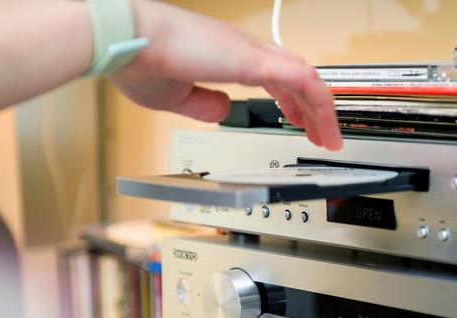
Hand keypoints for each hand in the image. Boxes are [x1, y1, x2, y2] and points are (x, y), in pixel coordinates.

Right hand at [108, 0, 342, 150]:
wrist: (126, 40)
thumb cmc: (139, 60)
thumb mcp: (176, 95)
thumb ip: (203, 104)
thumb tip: (222, 112)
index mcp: (226, 56)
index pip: (273, 75)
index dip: (290, 99)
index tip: (296, 120)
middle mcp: (243, 50)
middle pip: (295, 75)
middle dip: (312, 106)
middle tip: (320, 132)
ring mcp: (251, 53)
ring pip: (305, 77)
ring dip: (321, 108)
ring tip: (329, 137)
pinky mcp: (254, 61)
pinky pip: (302, 80)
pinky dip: (318, 103)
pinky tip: (323, 125)